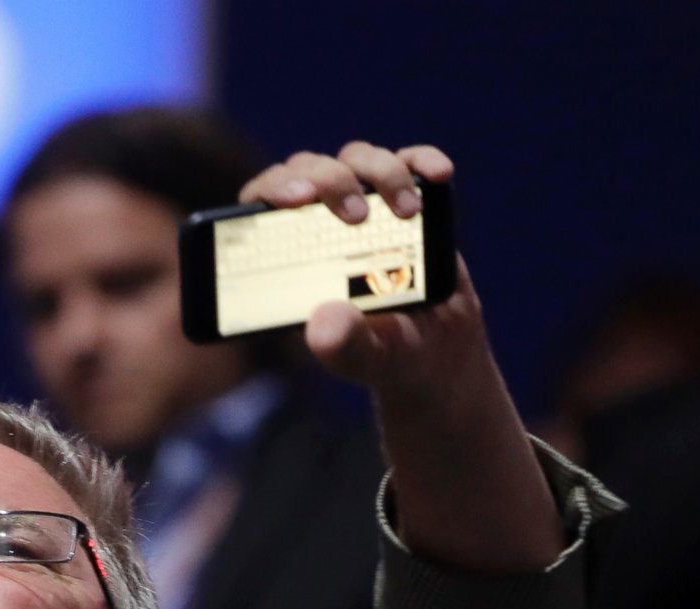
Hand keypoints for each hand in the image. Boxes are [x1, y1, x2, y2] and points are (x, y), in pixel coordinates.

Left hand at [238, 144, 488, 402]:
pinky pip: (410, 162)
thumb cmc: (383, 354)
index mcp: (290, 256)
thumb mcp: (363, 358)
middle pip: (309, 170)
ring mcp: (363, 204)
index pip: (261, 205)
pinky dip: (422, 161)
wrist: (436, 349)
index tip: (295, 200)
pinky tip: (438, 175)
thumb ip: (342, 345)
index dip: (272, 190)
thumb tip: (324, 320)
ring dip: (381, 172)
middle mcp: (319, 222)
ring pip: (356, 159)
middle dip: (330, 180)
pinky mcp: (403, 198)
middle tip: (357, 216)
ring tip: (409, 213)